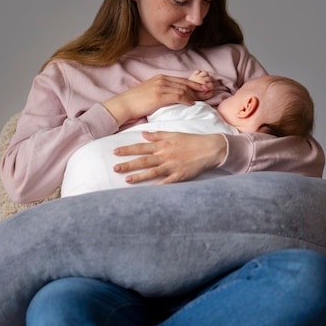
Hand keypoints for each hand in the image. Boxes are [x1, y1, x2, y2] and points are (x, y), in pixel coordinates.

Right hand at [102, 74, 212, 125]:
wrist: (123, 105)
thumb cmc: (136, 102)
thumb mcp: (150, 92)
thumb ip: (162, 91)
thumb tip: (172, 96)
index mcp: (160, 78)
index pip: (182, 80)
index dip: (194, 84)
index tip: (204, 88)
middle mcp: (162, 80)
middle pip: (185, 83)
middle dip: (198, 88)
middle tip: (209, 91)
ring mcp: (160, 87)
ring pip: (183, 89)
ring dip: (195, 94)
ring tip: (203, 99)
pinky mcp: (159, 95)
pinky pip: (177, 96)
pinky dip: (186, 99)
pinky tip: (192, 103)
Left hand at [113, 131, 227, 184]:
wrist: (211, 148)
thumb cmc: (192, 141)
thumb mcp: (174, 134)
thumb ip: (158, 135)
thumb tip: (143, 135)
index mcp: (163, 145)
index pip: (141, 147)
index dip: (128, 149)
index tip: (115, 152)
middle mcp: (166, 155)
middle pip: (143, 160)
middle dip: (128, 164)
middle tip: (115, 168)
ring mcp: (173, 166)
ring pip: (152, 172)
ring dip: (139, 176)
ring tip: (126, 179)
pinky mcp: (180, 176)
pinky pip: (167, 182)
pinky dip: (158, 187)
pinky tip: (148, 191)